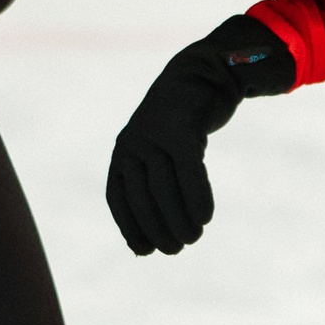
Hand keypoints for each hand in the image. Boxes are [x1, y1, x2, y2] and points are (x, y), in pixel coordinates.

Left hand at [106, 14, 294, 255]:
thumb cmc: (182, 121)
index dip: (129, 227)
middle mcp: (134, 142)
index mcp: (123, 149)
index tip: (144, 252)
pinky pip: (189, 171)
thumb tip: (145, 243)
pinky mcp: (183, 129)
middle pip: (143, 196)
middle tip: (176, 248)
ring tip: (193, 238)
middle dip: (158, 228)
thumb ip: (153, 182)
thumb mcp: (160, 147)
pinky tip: (205, 218)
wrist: (204, 73)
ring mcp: (157, 134)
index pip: (118, 197)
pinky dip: (197, 198)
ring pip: (166, 187)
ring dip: (180, 219)